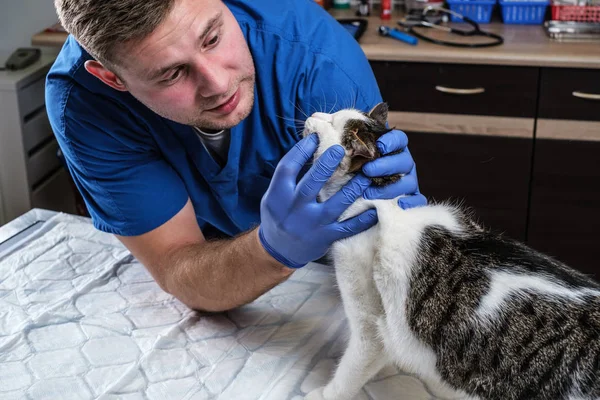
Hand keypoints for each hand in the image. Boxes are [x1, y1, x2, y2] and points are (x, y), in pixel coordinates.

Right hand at [258, 134, 377, 268]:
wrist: (278, 249)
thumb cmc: (279, 215)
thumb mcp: (274, 195)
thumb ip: (289, 177)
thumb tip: (310, 149)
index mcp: (278, 195)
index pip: (288, 167)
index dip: (301, 150)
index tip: (315, 137)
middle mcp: (294, 209)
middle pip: (312, 183)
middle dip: (327, 164)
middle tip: (341, 149)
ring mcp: (311, 225)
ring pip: (336, 204)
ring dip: (353, 188)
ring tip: (366, 175)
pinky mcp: (325, 238)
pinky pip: (347, 228)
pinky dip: (362, 220)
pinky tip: (375, 209)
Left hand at [361, 129, 426, 208]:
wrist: (358, 191)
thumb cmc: (357, 166)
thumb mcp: (354, 151)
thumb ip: (353, 138)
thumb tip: (338, 121)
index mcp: (394, 148)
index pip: (399, 139)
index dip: (391, 141)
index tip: (379, 145)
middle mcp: (404, 163)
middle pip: (404, 160)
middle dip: (385, 165)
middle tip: (367, 170)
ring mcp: (409, 180)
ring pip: (409, 182)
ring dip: (391, 187)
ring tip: (369, 193)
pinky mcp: (411, 197)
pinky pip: (418, 200)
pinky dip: (412, 202)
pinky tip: (399, 204)